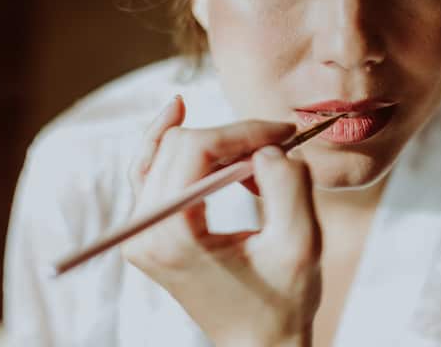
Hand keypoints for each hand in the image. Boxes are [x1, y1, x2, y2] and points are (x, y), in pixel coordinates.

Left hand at [122, 96, 321, 345]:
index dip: (242, 130)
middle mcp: (143, 232)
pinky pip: (150, 170)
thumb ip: (288, 183)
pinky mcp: (149, 231)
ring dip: (214, 144)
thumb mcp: (300, 244)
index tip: (283, 134)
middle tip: (276, 146)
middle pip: (178, 144)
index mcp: (172, 236)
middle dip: (232, 137)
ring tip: (256, 162)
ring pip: (163, 150)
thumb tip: (267, 146)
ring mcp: (140, 233)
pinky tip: (182, 117)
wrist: (258, 343)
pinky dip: (171, 144)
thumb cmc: (281, 302)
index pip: (194, 148)